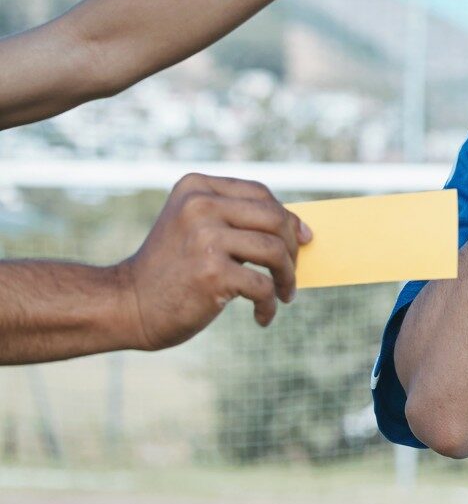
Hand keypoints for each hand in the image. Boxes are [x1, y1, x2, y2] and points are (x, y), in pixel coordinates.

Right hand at [116, 174, 311, 349]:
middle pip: (275, 219)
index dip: (288, 217)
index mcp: (196, 187)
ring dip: (287, 278)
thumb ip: (239, 221)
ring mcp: (205, 237)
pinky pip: (263, 285)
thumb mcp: (198, 230)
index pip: (261, 194)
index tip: (303, 239)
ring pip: (275, 251)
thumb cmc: (173, 270)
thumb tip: (303, 230)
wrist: (127, 305)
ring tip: (283, 294)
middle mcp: (199, 205)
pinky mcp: (211, 272)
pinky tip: (262, 316)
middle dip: (293, 248)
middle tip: (291, 274)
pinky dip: (270, 304)